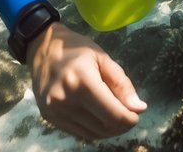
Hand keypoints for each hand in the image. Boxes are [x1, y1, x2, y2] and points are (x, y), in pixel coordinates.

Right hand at [27, 22, 146, 140]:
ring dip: (109, 130)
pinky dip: (94, 129)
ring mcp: (55, 112)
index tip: (136, 113)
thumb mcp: (103, 58)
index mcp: (82, 82)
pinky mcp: (49, 118)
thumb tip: (139, 108)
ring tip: (114, 115)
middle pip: (104, 127)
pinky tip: (98, 117)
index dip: (130, 119)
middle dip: (122, 125)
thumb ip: (122, 84)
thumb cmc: (76, 49)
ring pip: (93, 134)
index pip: (114, 115)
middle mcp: (66, 100)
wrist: (42, 48)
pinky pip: (80, 133)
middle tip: (128, 113)